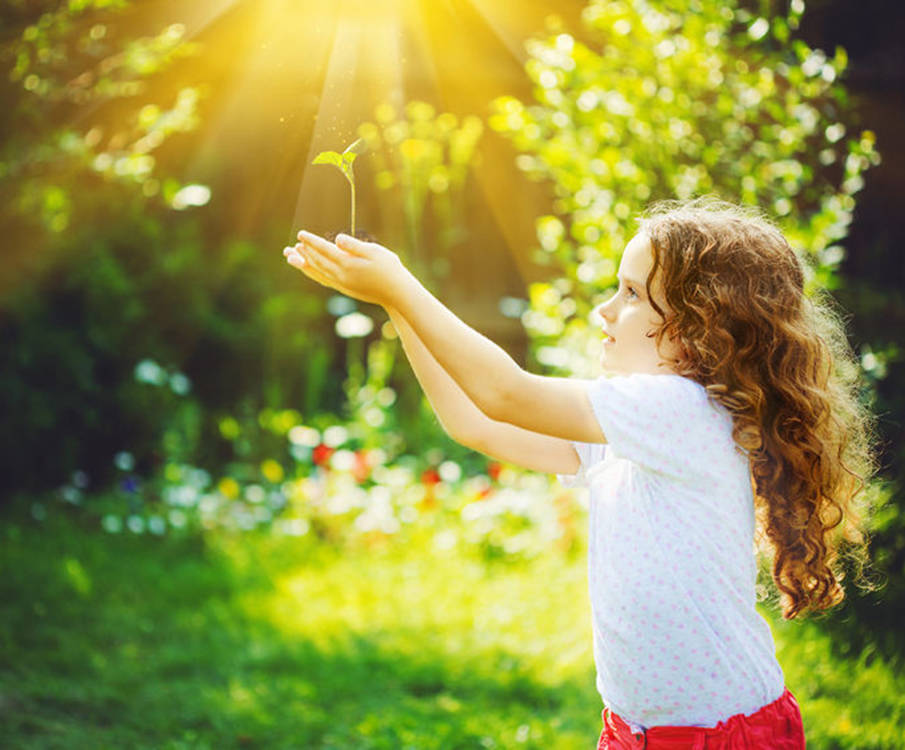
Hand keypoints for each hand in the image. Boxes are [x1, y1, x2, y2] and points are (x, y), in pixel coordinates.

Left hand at [283, 231, 406, 307]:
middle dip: (304, 252)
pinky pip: (324, 280)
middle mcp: (342, 276)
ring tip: (292, 258)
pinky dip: (314, 274)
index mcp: (348, 264)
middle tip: (291, 246)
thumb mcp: (374, 252)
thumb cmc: (389, 269)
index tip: (301, 234)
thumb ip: (354, 245)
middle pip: (318, 262)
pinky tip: (311, 271)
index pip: (325, 250)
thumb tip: (336, 238)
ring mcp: (342, 284)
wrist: (397, 293)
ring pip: (318, 272)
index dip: (312, 241)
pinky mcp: (346, 289)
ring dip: (305, 264)